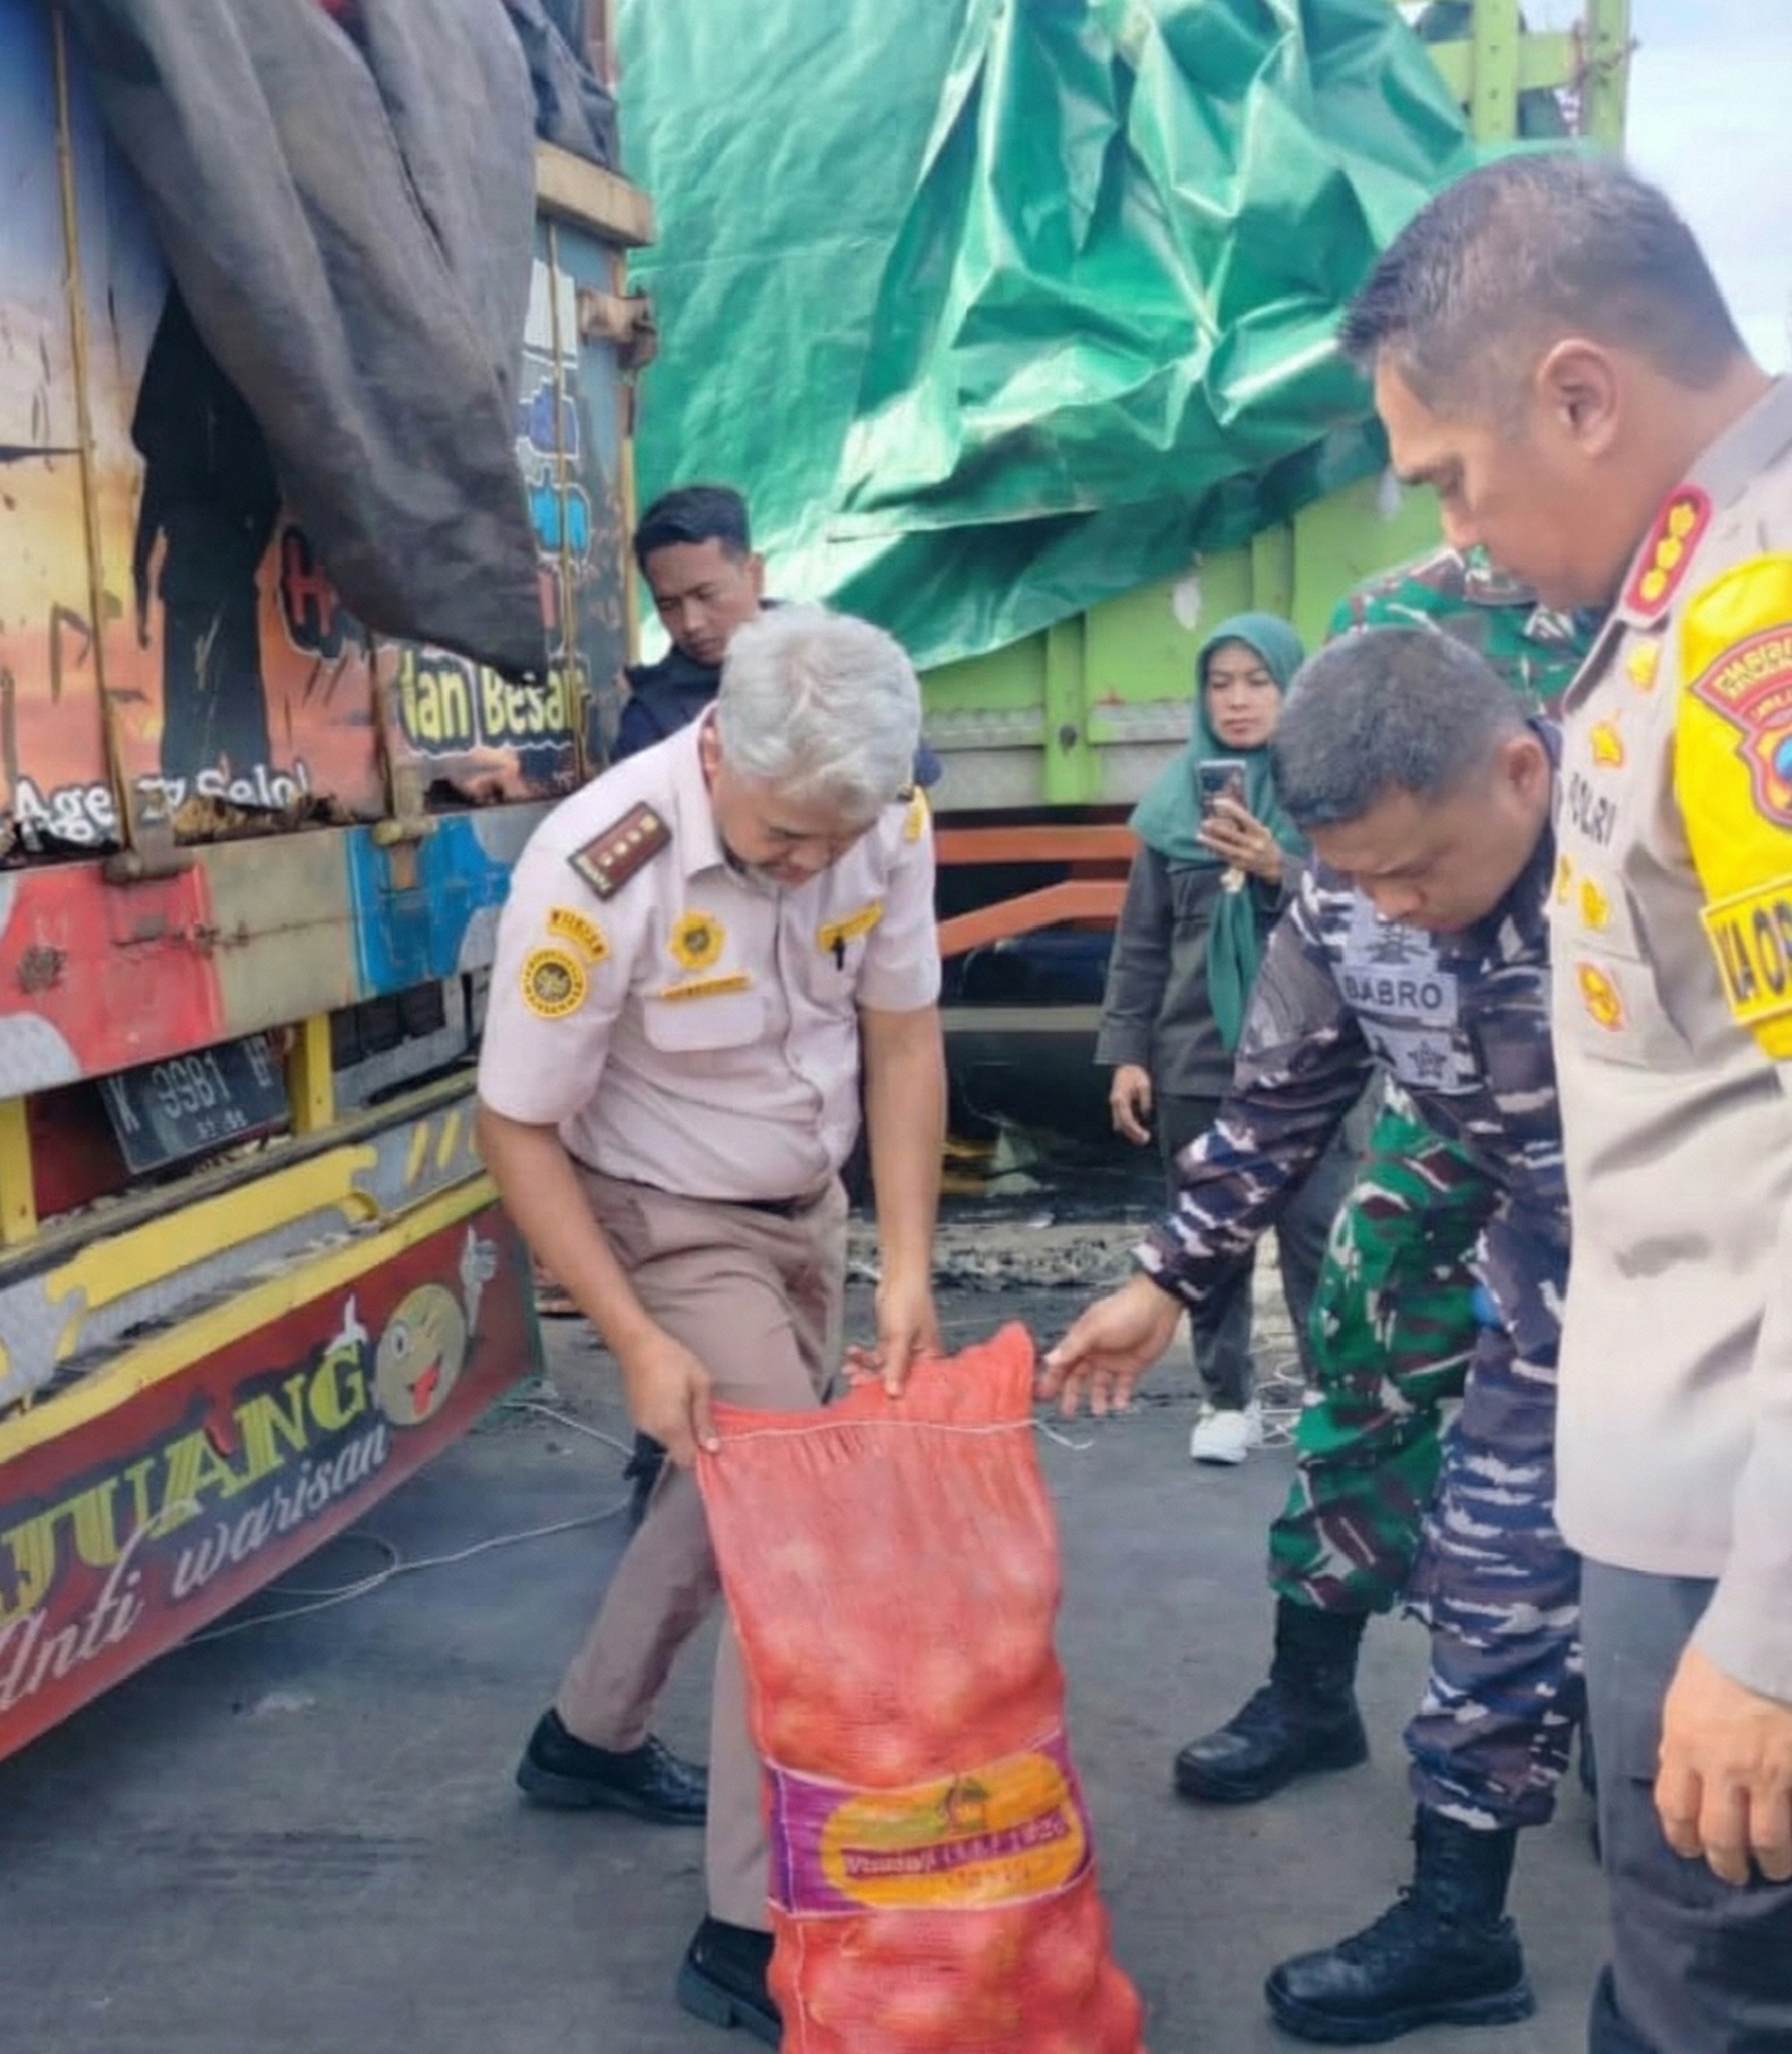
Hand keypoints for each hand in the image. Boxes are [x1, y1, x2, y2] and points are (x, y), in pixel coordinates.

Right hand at [616, 1325, 717, 1465]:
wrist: (637, 1344)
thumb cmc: (674, 1359)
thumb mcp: (699, 1384)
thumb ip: (704, 1419)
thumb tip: (713, 1449)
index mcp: (671, 1426)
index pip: (687, 1461)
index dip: (701, 1457)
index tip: (713, 1442)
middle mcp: (652, 1432)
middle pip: (676, 1453)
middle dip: (691, 1443)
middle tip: (702, 1418)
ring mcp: (640, 1425)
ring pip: (665, 1443)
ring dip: (678, 1433)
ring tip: (686, 1405)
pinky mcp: (634, 1417)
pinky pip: (655, 1431)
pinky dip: (666, 1425)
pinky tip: (671, 1403)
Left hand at [846, 1270, 942, 1397]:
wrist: (899, 1276)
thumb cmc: (908, 1304)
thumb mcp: (900, 1337)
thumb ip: (896, 1366)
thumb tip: (894, 1395)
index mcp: (930, 1360)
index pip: (916, 1387)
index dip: (897, 1398)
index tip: (876, 1404)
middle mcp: (918, 1359)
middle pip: (896, 1380)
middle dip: (873, 1382)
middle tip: (853, 1383)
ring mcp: (903, 1351)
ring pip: (883, 1369)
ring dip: (865, 1369)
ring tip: (847, 1369)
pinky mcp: (890, 1343)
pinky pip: (876, 1357)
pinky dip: (864, 1357)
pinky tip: (851, 1352)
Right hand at [1037, 1273, 1181, 1417]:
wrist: (1158, 1306)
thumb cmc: (1122, 1312)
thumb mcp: (1094, 1329)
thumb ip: (1072, 1347)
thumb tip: (1048, 1360)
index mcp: (1081, 1341)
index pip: (1062, 1364)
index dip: (1052, 1379)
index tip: (1044, 1397)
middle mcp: (1094, 1353)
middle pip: (1078, 1377)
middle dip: (1071, 1394)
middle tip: (1068, 1413)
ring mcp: (1112, 1361)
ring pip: (1099, 1385)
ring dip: (1097, 1399)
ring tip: (1099, 1412)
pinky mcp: (1132, 1367)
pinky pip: (1122, 1386)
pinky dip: (1120, 1397)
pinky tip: (1120, 1405)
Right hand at [1109, 1064, 1153, 1144]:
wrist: (1126, 1066)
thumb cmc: (1135, 1074)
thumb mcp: (1144, 1085)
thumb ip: (1145, 1100)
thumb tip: (1146, 1115)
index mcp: (1120, 1099)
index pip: (1127, 1120)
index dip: (1136, 1131)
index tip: (1145, 1137)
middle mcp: (1115, 1104)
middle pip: (1121, 1126)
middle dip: (1132, 1135)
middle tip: (1145, 1140)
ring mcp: (1114, 1105)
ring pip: (1119, 1125)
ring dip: (1130, 1132)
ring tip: (1143, 1137)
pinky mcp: (1117, 1106)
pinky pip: (1121, 1120)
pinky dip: (1128, 1126)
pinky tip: (1138, 1129)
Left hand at [1198, 797, 1282, 883]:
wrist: (1275, 865)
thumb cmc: (1264, 842)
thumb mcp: (1260, 830)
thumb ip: (1246, 822)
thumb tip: (1225, 810)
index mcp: (1259, 831)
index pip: (1244, 817)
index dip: (1230, 808)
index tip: (1217, 802)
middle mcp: (1253, 843)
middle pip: (1232, 834)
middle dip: (1217, 828)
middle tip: (1204, 822)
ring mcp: (1246, 855)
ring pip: (1225, 847)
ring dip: (1211, 842)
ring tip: (1199, 836)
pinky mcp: (1239, 864)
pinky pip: (1224, 856)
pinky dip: (1214, 850)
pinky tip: (1205, 845)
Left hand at [1656, 1643, 1791, 1883]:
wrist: (1768, 1637)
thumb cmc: (1722, 1655)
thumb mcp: (1682, 1694)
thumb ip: (1678, 1737)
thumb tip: (1671, 1767)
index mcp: (1685, 1744)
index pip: (1675, 1809)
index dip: (1682, 1838)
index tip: (1691, 1849)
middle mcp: (1724, 1767)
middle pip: (1721, 1837)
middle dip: (1727, 1864)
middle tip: (1735, 1872)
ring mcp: (1770, 1774)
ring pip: (1769, 1841)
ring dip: (1772, 1863)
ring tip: (1774, 1868)